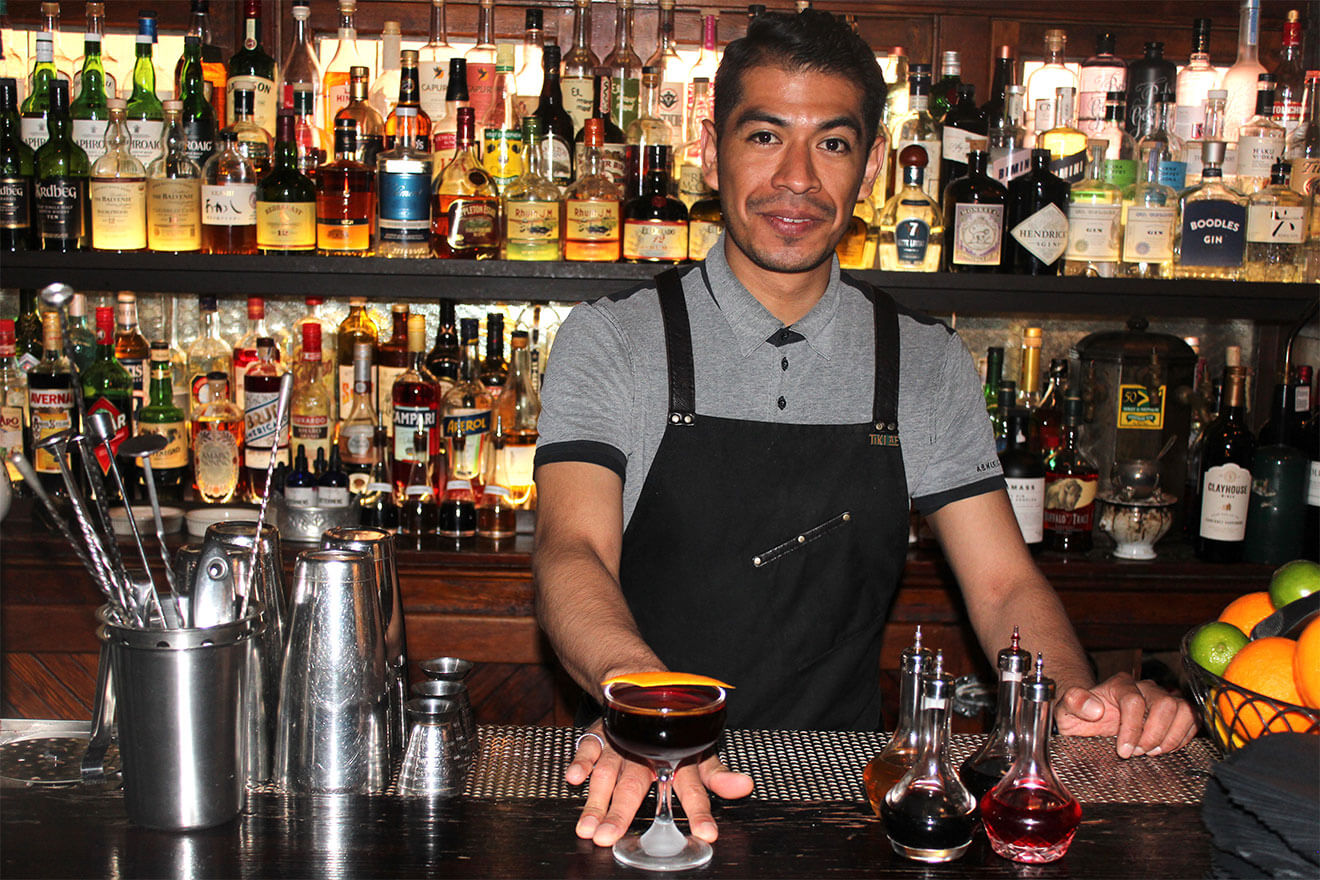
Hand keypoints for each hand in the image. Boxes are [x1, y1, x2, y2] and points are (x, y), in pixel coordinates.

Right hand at [565, 723, 753, 846]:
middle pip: (636, 786)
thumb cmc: (676, 731)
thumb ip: (718, 776)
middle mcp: (649, 753)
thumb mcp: (700, 752)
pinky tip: (575, 779)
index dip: (700, 811)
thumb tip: (745, 786)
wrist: (645, 688)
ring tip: (588, 828)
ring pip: (608, 773)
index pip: (692, 788)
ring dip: (596, 800)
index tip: (706, 834)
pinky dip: (581, 762)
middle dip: (621, 813)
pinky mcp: (601, 735)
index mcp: (679, 759)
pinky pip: (589, 747)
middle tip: (609, 838)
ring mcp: (623, 744)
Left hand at [1054, 672, 1197, 758]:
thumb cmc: (1081, 713)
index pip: (1134, 701)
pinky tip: (1166, 748)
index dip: (1132, 728)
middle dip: (1153, 734)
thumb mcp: (1067, 709)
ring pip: (1183, 709)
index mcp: (1119, 685)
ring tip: (1153, 751)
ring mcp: (1161, 697)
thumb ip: (1074, 703)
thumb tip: (1095, 708)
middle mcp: (1144, 687)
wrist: (1092, 714)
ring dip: (1171, 736)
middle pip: (1165, 704)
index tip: (1123, 750)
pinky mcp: (1174, 710)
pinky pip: (1192, 718)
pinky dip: (1183, 737)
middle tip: (1139, 751)